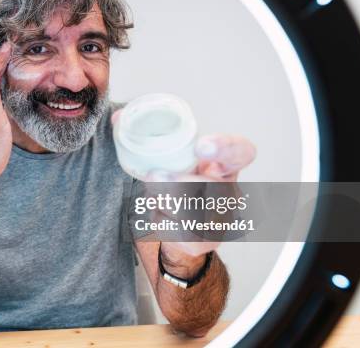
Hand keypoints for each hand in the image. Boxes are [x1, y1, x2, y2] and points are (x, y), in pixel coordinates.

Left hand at [112, 109, 255, 257]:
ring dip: (165, 201)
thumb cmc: (175, 183)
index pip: (241, 151)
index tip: (200, 147)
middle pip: (212, 188)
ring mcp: (220, 220)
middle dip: (180, 183)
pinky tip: (161, 216)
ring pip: (192, 213)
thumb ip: (148, 136)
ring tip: (154, 194)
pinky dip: (161, 221)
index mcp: (225, 165)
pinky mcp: (204, 242)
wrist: (178, 227)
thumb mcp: (169, 159)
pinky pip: (177, 231)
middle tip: (155, 175)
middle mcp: (229, 193)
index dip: (225, 147)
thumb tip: (118, 118)